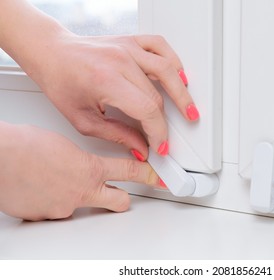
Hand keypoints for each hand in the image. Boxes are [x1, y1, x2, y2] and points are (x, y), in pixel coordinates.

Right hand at [0, 122, 160, 220]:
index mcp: (90, 168)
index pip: (131, 172)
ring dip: (77, 197)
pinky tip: (40, 189)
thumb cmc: (24, 146)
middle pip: (119, 201)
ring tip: (56, 181)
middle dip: (123, 197)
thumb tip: (80, 161)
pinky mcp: (47, 217)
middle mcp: (82, 192)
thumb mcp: (63, 143)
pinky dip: (53, 202)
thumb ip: (79, 157)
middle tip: (121, 193)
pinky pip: (56, 211)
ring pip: (83, 207)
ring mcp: (65, 208)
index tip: (159, 178)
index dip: (149, 176)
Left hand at [28, 33, 198, 159]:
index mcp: (106, 80)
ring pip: (167, 70)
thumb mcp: (83, 119)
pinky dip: (174, 62)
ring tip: (189, 109)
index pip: (147, 110)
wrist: (51, 53)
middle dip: (166, 123)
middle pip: (157, 96)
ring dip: (182, 93)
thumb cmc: (61, 82)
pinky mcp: (130, 41)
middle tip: (167, 137)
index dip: (158, 133)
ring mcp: (127, 48)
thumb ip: (116, 135)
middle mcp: (120, 61)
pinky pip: (160, 46)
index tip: (160, 146)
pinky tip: (179, 76)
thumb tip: (140, 148)